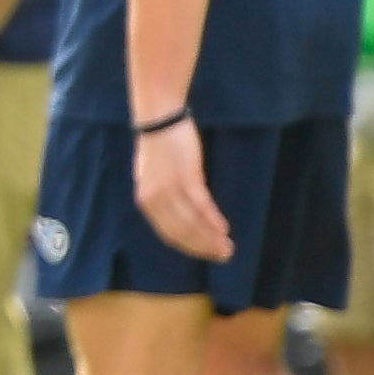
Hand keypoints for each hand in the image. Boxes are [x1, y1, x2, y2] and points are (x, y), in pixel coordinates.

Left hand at [132, 117, 234, 263]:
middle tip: (224, 256)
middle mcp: (155, 200)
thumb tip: (176, 213)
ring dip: (212, 238)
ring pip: (193, 222)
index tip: (206, 254)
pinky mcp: (186, 177)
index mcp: (146, 201)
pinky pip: (201, 205)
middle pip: (183, 233)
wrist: (158, 118)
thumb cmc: (158, 145)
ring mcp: (170, 189)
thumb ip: (161, 197)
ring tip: (227, 247)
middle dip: (204, 247)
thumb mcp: (152, 176)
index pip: (169, 234)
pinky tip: (224, 229)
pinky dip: (213, 220)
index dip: (190, 247)